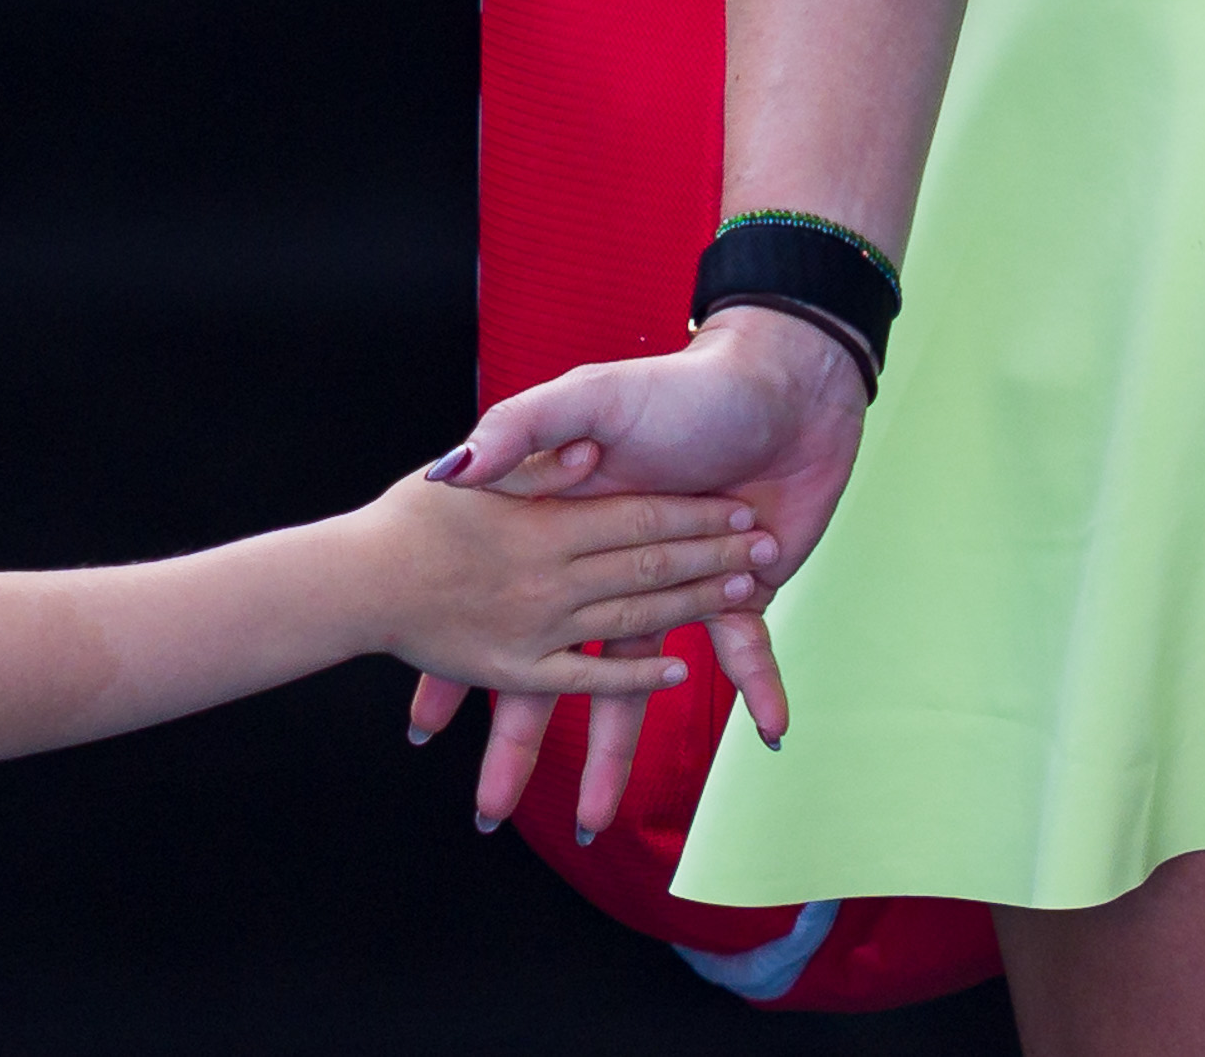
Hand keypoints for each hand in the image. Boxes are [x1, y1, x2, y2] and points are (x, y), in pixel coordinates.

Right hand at [408, 316, 867, 839]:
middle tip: (488, 807)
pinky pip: (741, 653)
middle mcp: (614, 569)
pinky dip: (753, 685)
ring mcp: (676, 589)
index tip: (425, 724)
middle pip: (561, 671)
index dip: (464, 668)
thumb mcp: (589, 393)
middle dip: (523, 742)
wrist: (779, 384)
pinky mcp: (739, 595)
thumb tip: (464, 464)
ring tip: (593, 819)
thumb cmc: (678, 385)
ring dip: (621, 753)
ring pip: (639, 680)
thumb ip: (527, 426)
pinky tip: (756, 732)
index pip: (504, 612)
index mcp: (571, 527)